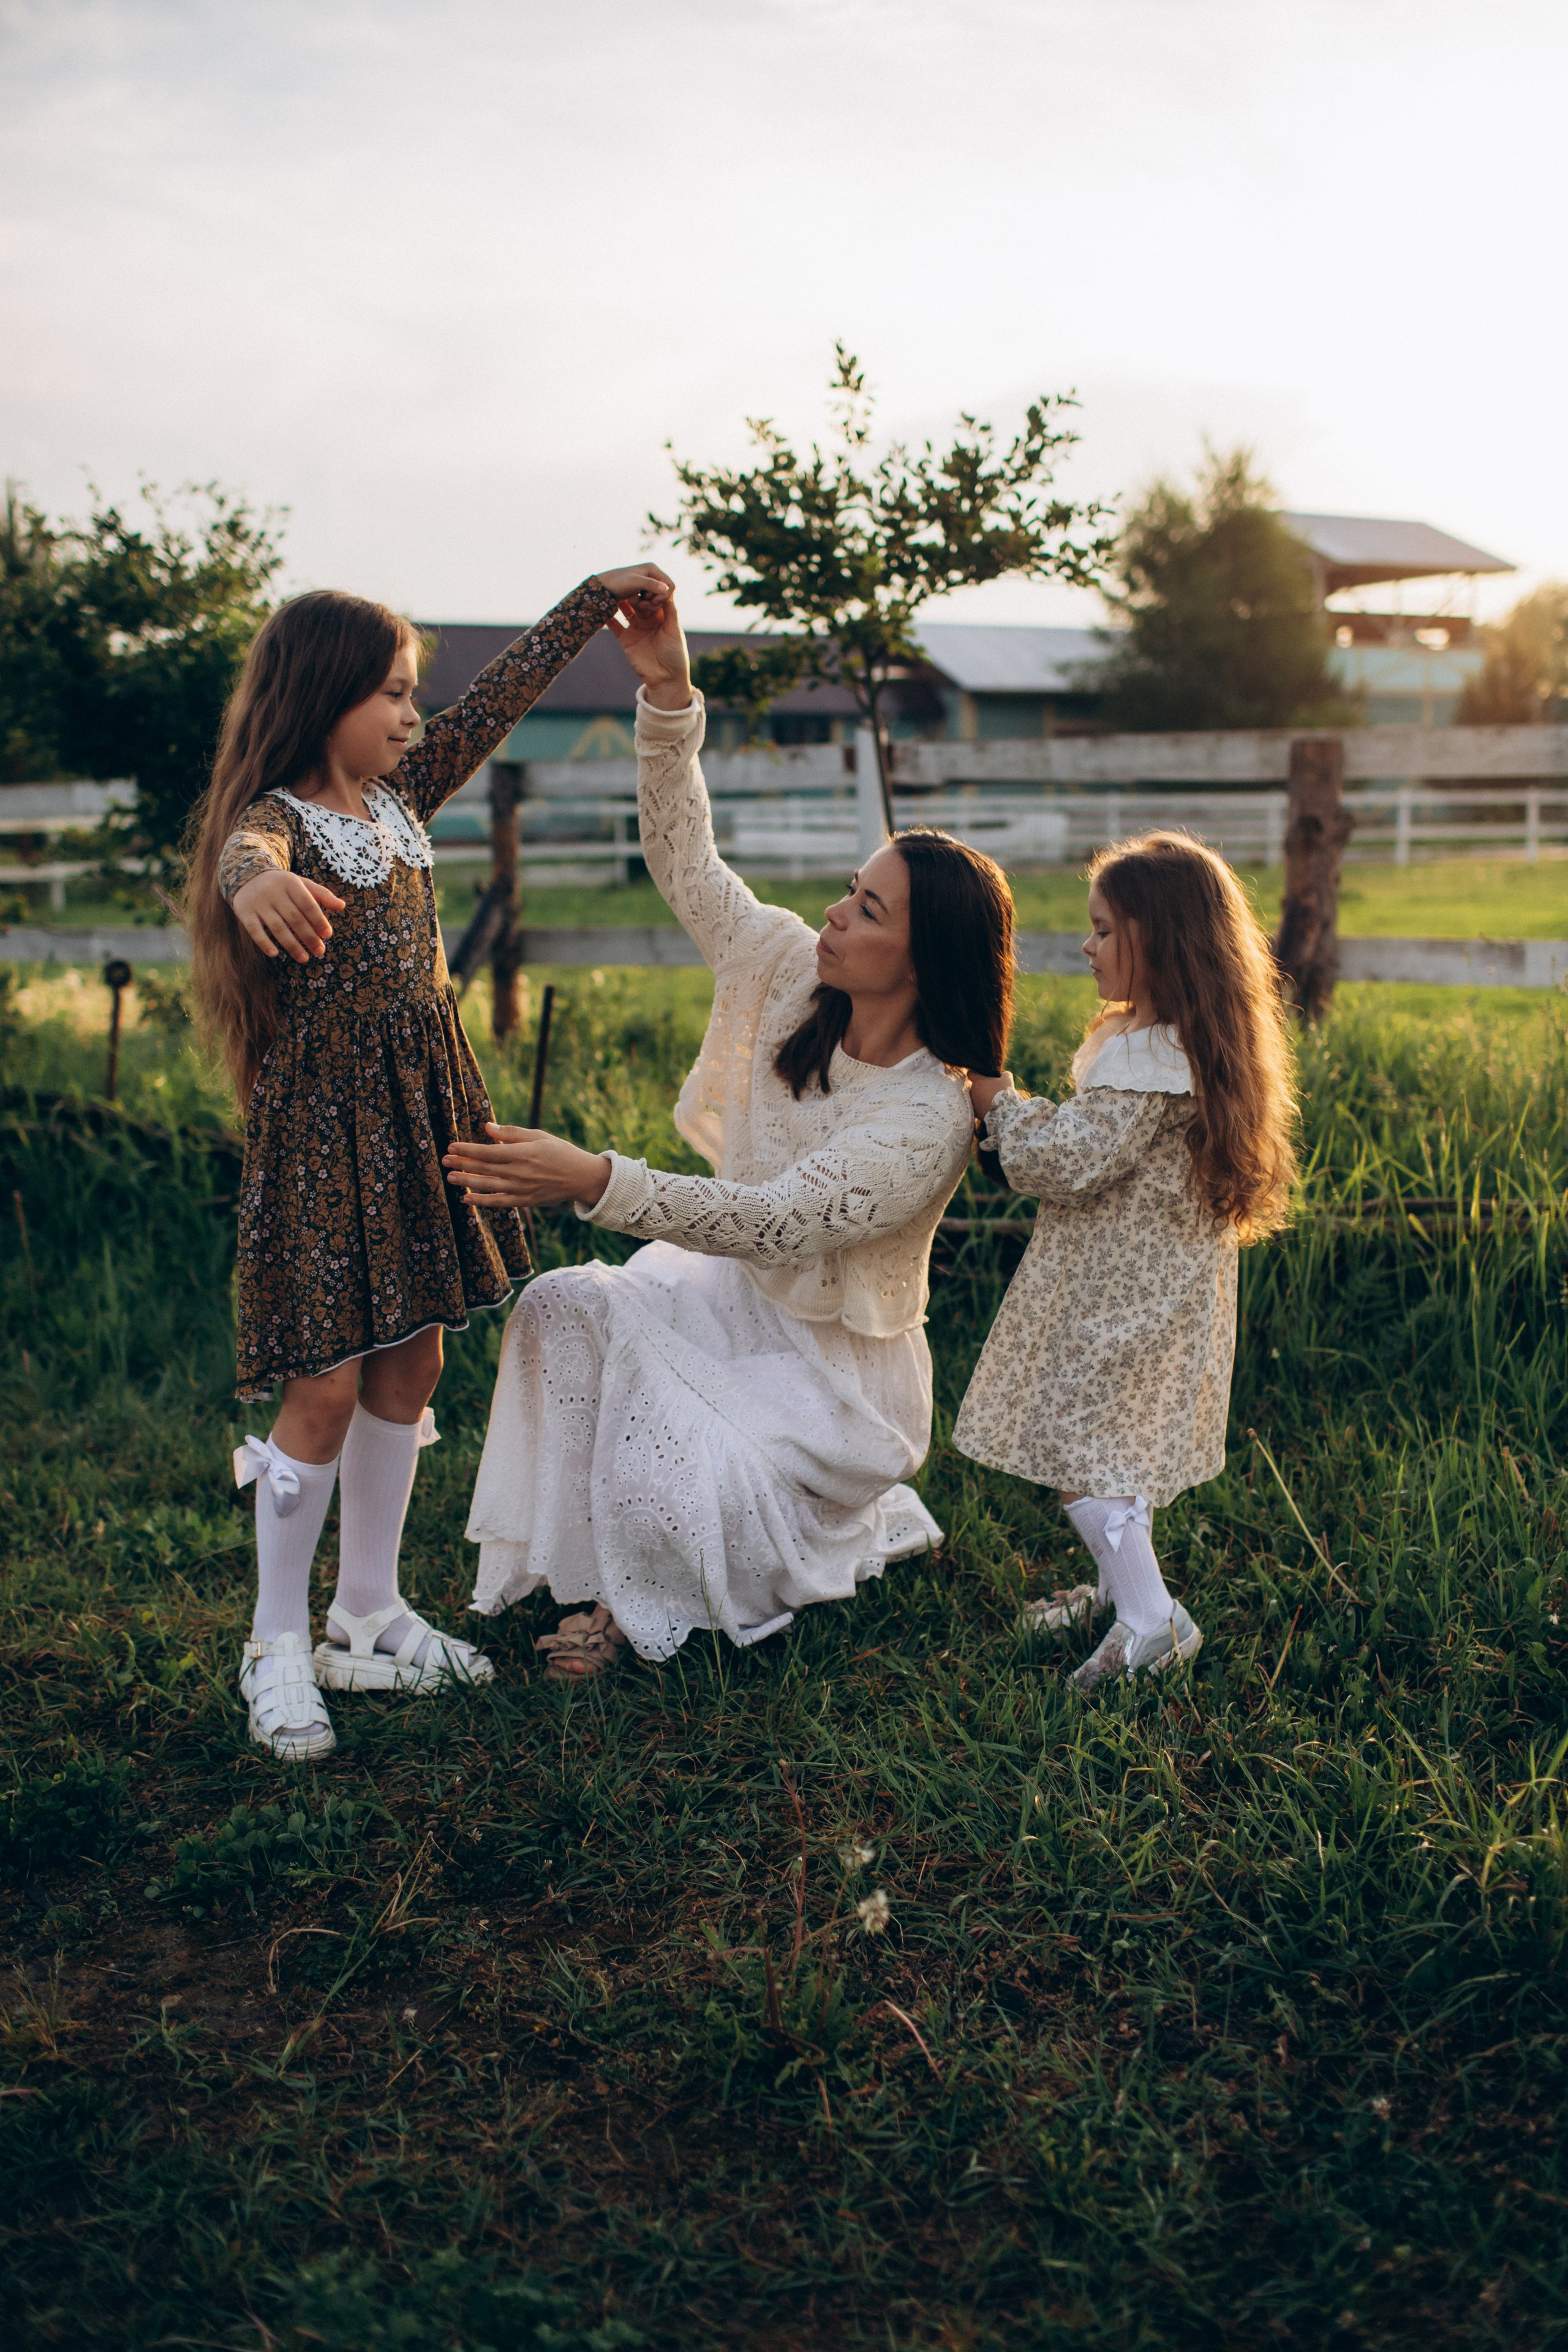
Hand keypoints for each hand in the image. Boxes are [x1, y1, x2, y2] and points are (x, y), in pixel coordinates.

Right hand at [231, 870, 346, 960]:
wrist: (247, 875)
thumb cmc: (282, 885)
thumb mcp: (301, 884)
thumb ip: (322, 894)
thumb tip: (342, 906)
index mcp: (290, 883)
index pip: (307, 904)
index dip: (318, 920)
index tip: (327, 935)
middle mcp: (274, 892)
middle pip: (294, 918)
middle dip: (308, 937)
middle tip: (320, 952)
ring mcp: (258, 902)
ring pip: (277, 927)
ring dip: (291, 945)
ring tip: (304, 958)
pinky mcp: (244, 912)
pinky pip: (254, 930)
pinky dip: (264, 943)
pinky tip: (275, 954)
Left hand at [443, 1122, 611, 1210]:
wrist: (581, 1177)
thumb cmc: (560, 1152)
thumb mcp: (538, 1136)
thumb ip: (511, 1133)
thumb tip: (486, 1127)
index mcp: (523, 1153)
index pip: (488, 1152)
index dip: (468, 1149)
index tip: (451, 1146)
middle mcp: (520, 1172)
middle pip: (484, 1169)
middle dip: (462, 1164)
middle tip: (444, 1161)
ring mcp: (521, 1189)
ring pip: (488, 1186)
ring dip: (467, 1182)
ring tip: (450, 1178)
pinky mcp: (524, 1201)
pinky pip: (499, 1202)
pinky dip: (481, 1201)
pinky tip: (467, 1198)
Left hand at [594, 563, 674, 605]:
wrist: (602, 587)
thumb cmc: (617, 582)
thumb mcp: (634, 583)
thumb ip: (651, 585)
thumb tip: (666, 589)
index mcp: (653, 569)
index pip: (670, 585)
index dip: (665, 596)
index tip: (654, 602)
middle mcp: (651, 574)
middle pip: (665, 593)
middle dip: (654, 601)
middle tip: (641, 603)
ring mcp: (647, 583)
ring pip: (657, 598)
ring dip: (647, 603)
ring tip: (634, 601)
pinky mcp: (641, 591)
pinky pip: (649, 601)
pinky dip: (643, 604)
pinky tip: (633, 601)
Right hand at [608, 586, 692, 710]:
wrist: (665, 679)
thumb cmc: (675, 655)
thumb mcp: (674, 630)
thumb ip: (670, 611)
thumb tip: (667, 590)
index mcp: (661, 616)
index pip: (653, 597)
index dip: (647, 588)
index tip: (641, 578)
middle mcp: (648, 620)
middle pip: (637, 602)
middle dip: (631, 592)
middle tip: (623, 580)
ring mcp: (636, 629)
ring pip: (625, 611)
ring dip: (618, 602)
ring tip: (610, 590)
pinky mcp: (626, 640)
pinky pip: (615, 626)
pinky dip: (608, 618)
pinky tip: (600, 608)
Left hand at [968, 1071, 1015, 1121]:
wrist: (1004, 1111)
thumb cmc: (1004, 1092)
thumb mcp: (1007, 1079)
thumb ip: (1003, 1074)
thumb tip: (1003, 1075)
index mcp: (978, 1081)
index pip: (971, 1073)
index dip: (976, 1074)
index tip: (981, 1076)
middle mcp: (972, 1091)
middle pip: (975, 1086)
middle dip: (982, 1087)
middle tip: (992, 1090)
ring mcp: (973, 1102)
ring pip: (976, 1097)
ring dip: (982, 1098)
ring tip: (992, 1100)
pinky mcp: (975, 1112)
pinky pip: (977, 1108)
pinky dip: (982, 1107)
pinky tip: (990, 1108)